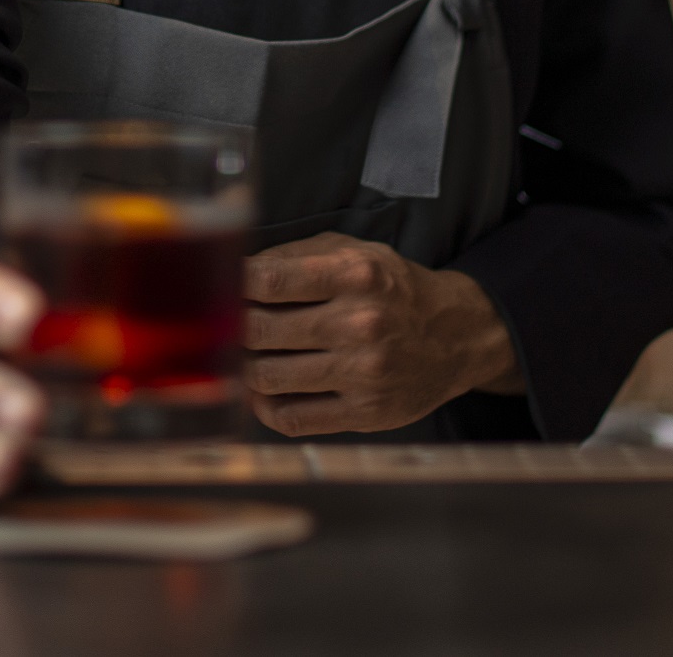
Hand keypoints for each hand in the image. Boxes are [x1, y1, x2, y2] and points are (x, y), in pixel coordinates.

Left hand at [241, 233, 523, 436]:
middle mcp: (360, 323)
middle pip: (259, 330)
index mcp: (355, 274)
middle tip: (218, 324)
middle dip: (229, 326)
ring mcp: (362, 372)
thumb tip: (236, 269)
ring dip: (241, 368)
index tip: (217, 285)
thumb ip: (296, 256)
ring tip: (237, 357)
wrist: (455, 337)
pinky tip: (262, 390)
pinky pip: (292, 418)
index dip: (231, 282)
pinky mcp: (364, 413)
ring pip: (267, 377)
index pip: (269, 278)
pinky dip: (264, 406)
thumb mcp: (355, 253)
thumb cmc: (392, 289)